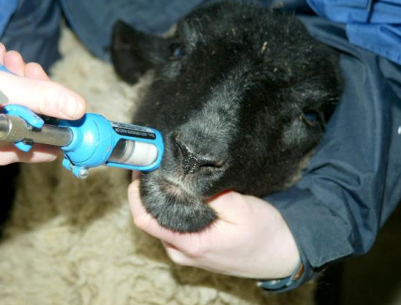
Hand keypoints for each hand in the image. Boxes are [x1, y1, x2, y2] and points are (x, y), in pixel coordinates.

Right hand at [0, 43, 85, 167]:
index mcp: (5, 150)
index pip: (50, 142)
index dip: (60, 117)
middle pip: (30, 120)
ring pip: (10, 108)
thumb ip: (42, 98)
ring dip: (14, 79)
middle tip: (26, 65)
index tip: (60, 93)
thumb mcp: (1, 90)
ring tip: (6, 57)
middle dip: (33, 89)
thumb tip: (78, 108)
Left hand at [128, 172, 299, 279]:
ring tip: (169, 175)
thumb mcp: (242, 208)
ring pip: (162, 223)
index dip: (136, 193)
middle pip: (151, 220)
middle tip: (157, 164)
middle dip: (150, 192)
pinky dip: (172, 209)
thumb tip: (183, 177)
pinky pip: (174, 228)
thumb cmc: (265, 233)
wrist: (283, 255)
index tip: (140, 169)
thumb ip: (210, 195)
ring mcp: (188, 253)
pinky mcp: (195, 250)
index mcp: (190, 244)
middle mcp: (183, 252)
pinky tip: (182, 193)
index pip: (145, 220)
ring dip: (161, 200)